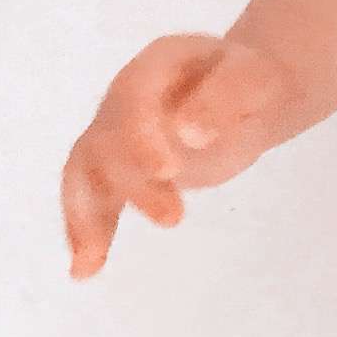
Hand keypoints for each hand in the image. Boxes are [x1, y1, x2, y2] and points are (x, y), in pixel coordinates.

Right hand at [60, 34, 295, 280]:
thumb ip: (225, 98)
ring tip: (91, 262)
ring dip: (86, 216)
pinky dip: (88, 231)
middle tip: (173, 218)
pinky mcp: (123, 168)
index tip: (168, 171)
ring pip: (86, 172)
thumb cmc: (250, 82)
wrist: (247, 93)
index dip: (141, 135)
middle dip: (133, 183)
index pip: (134, 97)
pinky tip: (84, 270)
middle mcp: (125, 98)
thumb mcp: (253, 80)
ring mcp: (118, 133)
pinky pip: (95, 197)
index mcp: (156, 65)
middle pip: (108, 141)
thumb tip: (190, 134)